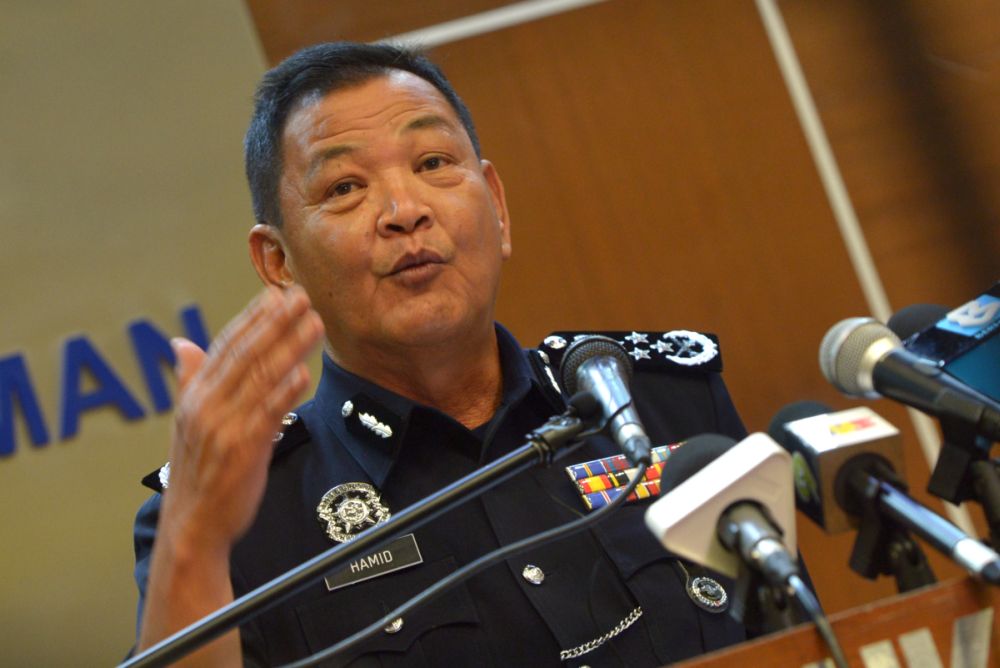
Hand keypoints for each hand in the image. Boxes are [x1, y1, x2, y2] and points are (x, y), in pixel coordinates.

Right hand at [160, 285, 324, 556]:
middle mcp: (206, 405)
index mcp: (194, 395)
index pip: (225, 346)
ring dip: (289, 347)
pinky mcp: (242, 450)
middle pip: (245, 355)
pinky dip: (285, 392)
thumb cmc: (196, 472)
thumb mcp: (186, 421)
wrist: (192, 525)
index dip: (250, 318)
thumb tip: (181, 344)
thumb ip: (189, 379)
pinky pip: (267, 415)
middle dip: (275, 322)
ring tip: (313, 323)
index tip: (273, 293)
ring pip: (261, 378)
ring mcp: (223, 427)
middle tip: (301, 296)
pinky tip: (303, 373)